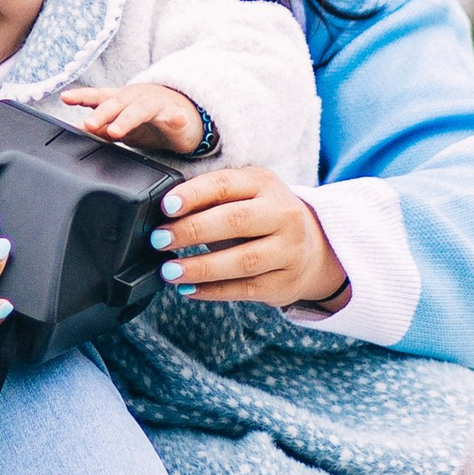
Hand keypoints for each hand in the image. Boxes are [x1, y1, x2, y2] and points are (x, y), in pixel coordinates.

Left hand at [59, 79, 205, 158]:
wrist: (185, 115)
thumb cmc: (148, 119)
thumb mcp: (122, 124)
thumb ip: (102, 126)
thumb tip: (81, 129)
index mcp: (121, 99)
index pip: (98, 96)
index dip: (82, 96)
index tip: (65, 98)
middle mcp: (137, 98)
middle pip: (117, 102)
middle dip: (102, 113)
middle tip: (89, 124)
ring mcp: (157, 104)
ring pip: (141, 109)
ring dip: (127, 118)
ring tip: (116, 131)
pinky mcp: (178, 116)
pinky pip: (177, 116)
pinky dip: (177, 117)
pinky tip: (178, 118)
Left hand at [152, 163, 346, 309]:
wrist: (313, 248)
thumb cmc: (262, 216)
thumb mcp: (244, 195)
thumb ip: (210, 199)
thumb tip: (164, 213)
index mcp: (265, 184)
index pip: (226, 184)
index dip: (194, 195)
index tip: (166, 207)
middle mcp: (283, 214)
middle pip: (235, 221)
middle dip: (192, 231)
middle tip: (160, 240)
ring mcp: (288, 250)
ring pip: (242, 260)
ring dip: (201, 267)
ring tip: (170, 271)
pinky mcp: (285, 282)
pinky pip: (245, 289)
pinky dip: (213, 291)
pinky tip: (189, 289)